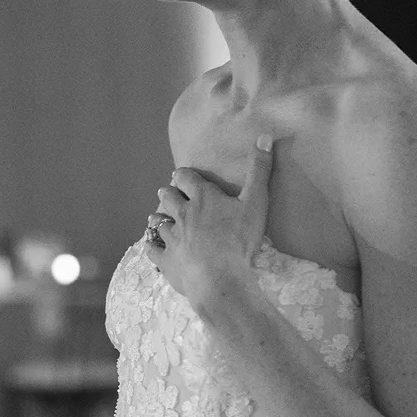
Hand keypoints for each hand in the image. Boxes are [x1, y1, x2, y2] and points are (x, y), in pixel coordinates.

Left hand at [145, 133, 274, 311]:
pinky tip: (151, 246)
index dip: (183, 175)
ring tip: (157, 217)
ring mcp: (172, 238)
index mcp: (203, 198)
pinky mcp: (167, 260)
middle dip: (168, 193)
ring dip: (158, 218)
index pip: (186, 178)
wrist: (220, 279)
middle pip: (168, 197)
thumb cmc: (240, 241)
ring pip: (159, 222)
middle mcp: (183, 214)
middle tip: (167, 193)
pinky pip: (153, 251)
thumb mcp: (256, 203)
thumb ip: (259, 170)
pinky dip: (152, 247)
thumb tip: (264, 136)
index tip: (181, 175)